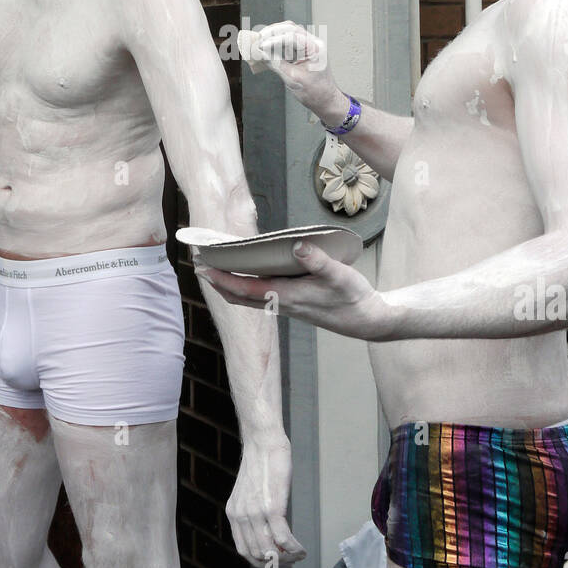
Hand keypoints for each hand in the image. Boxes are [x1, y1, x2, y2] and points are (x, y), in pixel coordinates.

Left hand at [198, 241, 391, 340]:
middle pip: (240, 297)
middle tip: (200, 265)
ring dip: (231, 285)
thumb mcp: (339, 276)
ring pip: (249, 298)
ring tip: (217, 267)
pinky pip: (262, 296)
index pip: (245, 289)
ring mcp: (287, 305)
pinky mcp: (294, 304)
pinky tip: (250, 274)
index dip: (222, 279)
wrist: (367, 320)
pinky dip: (247, 287)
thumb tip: (297, 246)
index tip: (203, 267)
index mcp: (287, 296)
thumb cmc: (353, 298)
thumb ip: (318, 261)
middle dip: (218, 283)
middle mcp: (282, 303)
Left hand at [226, 433, 305, 567]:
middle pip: (258, 554)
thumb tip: (267, 530)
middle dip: (277, 562)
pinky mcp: (272, 507)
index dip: (261, 561)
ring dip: (287, 558)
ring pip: (270, 550)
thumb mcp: (248, 491)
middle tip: (292, 560)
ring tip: (298, 555)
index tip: (275, 561)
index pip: (244, 550)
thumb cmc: (261, 463)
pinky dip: (294, 549)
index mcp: (234, 513)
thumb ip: (251, 511)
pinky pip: (283, 538)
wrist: (263, 442)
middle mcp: (241, 516)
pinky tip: (301, 549)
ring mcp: (255, 513)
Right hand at [252, 20, 341, 119]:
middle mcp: (313, 43)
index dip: (274, 40)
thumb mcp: (293, 79)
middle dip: (272, 32)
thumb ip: (277, 64)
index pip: (292, 37)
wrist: (326, 101)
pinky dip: (276, 42)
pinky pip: (288, 41)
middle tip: (257, 39)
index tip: (261, 46)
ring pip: (288, 32)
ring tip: (260, 41)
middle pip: (290, 28)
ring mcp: (309, 46)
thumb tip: (261, 53)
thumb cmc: (315, 93)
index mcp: (315, 49)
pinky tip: (267, 47)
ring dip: (273, 35)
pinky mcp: (303, 51)